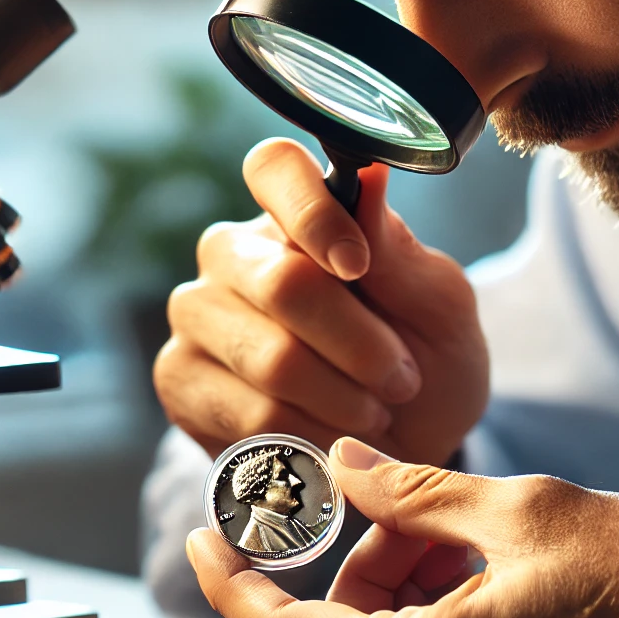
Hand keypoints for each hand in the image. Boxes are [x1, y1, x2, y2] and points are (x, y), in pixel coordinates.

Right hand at [155, 139, 488, 465]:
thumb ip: (400, 253)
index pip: (275, 168)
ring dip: (344, 399)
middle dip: (361, 344)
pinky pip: (251, 415)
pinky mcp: (181, 381)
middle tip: (402, 378)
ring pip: (271, 360)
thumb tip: (369, 177)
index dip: (314, 213)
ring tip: (373, 412)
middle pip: (282, 283)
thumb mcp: (438, 308)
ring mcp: (197, 315)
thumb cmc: (423, 361)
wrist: (398, 449)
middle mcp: (232, 253)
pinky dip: (312, 438)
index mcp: (295, 215)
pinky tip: (330, 439)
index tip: (359, 265)